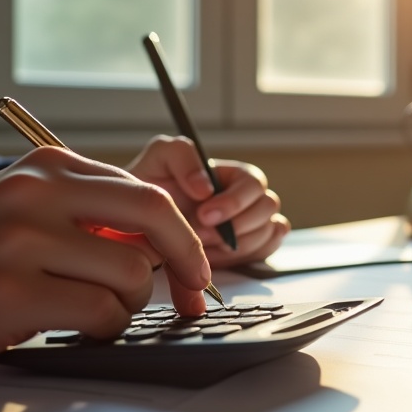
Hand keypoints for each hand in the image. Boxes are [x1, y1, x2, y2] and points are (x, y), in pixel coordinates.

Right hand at [0, 147, 211, 376]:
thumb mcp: (9, 213)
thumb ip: (78, 218)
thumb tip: (159, 248)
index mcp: (44, 168)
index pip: (148, 192)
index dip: (185, 238)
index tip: (195, 273)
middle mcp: (35, 194)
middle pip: (158, 217)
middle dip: (190, 263)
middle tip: (193, 297)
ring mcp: (20, 242)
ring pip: (132, 277)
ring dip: (128, 310)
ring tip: (89, 318)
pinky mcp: (6, 295)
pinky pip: (99, 316)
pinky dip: (100, 332)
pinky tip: (67, 331)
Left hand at [126, 136, 289, 267]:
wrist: (143, 218)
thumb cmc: (153, 187)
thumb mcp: (161, 158)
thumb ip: (183, 156)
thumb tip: (206, 188)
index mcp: (233, 175)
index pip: (253, 184)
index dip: (234, 201)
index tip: (204, 215)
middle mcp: (248, 198)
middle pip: (267, 208)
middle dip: (235, 227)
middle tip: (200, 236)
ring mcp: (252, 223)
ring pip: (268, 232)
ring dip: (236, 245)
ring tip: (201, 248)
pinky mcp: (252, 247)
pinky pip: (267, 249)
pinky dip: (246, 256)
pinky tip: (215, 256)